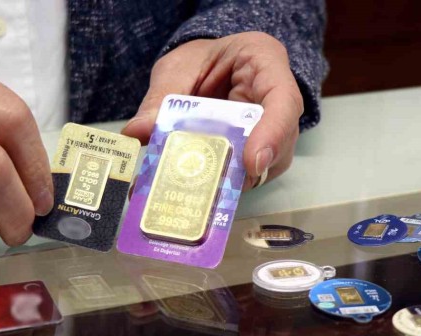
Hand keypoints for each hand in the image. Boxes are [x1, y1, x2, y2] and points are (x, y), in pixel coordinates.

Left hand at [122, 32, 302, 189]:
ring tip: (196, 190)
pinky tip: (197, 189)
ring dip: (233, 179)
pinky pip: (249, 172)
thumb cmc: (200, 60)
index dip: (272, 132)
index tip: (252, 162)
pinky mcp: (259, 152)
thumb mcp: (177, 70)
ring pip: (268, 163)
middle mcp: (278, 98)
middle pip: (281, 140)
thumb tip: (136, 131)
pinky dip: (224, 184)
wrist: (204, 68)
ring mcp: (274, 128)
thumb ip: (161, 99)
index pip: (283, 98)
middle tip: (212, 186)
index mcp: (264, 61)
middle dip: (248, 166)